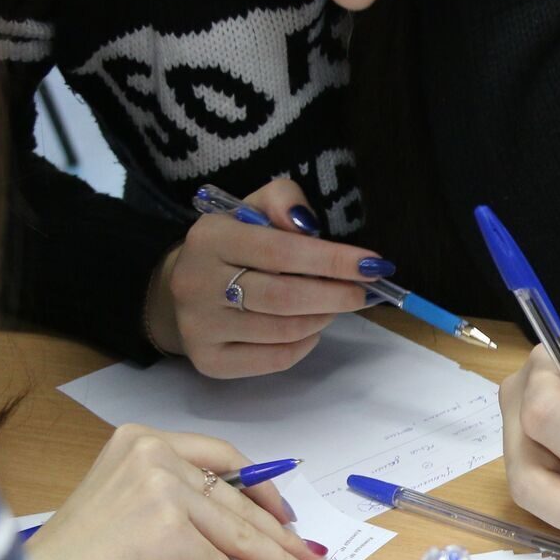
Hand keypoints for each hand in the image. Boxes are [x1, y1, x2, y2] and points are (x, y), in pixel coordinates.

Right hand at [26, 424, 329, 559]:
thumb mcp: (125, 506)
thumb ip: (175, 499)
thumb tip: (241, 523)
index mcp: (141, 441)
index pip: (223, 459)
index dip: (261, 489)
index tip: (285, 515)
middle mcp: (152, 456)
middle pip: (235, 501)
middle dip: (279, 535)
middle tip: (310, 557)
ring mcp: (160, 492)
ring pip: (237, 534)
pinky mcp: (166, 534)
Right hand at [144, 178, 389, 378]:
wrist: (188, 284)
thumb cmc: (234, 243)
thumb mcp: (253, 208)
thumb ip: (283, 200)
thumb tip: (308, 225)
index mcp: (210, 238)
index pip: (281, 251)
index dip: (333, 260)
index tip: (372, 265)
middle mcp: (197, 283)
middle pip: (284, 298)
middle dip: (335, 295)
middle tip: (361, 293)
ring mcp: (199, 326)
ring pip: (283, 331)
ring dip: (321, 319)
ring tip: (332, 306)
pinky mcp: (209, 359)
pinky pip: (274, 359)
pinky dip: (303, 346)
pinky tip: (308, 329)